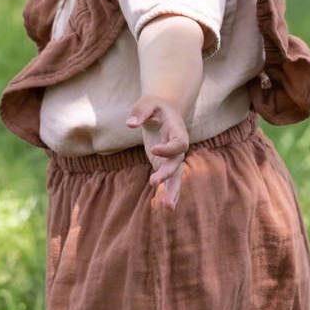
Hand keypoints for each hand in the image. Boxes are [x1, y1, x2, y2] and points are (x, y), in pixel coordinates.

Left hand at [126, 95, 188, 209]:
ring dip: (172, 191)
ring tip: (168, 208)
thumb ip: (139, 111)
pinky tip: (167, 208)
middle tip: (153, 182)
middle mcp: (179, 147)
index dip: (168, 148)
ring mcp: (173, 158)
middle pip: (176, 163)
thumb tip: (130, 124)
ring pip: (176, 176)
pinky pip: (170, 181)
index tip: (153, 150)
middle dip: (167, 174)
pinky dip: (169, 193)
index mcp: (178, 131)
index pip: (178, 143)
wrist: (164, 112)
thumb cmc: (154, 106)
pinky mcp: (166, 165)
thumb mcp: (147, 102)